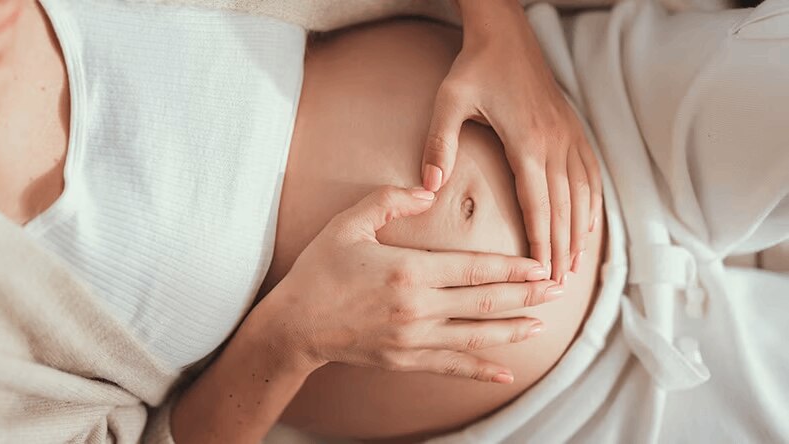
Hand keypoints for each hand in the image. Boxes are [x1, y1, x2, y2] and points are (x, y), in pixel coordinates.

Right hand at [256, 186, 561, 383]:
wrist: (294, 325)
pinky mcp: (405, 360)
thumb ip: (388, 202)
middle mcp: (418, 308)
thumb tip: (427, 188)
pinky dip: (480, 370)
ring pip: (475, 336)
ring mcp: (413, 339)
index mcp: (409, 272)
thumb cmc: (319, 271)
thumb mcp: (348, 224)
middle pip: (484, 301)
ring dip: (512, 329)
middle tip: (557, 289)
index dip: (511, 267)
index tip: (540, 265)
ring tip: (542, 323)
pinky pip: (451, 367)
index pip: (473, 267)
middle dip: (525, 296)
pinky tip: (505, 373)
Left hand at [420, 0, 601, 282]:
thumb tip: (428, 186)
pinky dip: (592, 204)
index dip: (542, 244)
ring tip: (574, 267)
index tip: (542, 275)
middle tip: (558, 287)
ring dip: (580, 233)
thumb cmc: (475, 67)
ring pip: (583, 195)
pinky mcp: (573, 129)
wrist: (506, 32)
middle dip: (562, 250)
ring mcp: (569, 136)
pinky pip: (591, 174)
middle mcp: (556, 143)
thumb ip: (439, 145)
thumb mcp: (449, 101)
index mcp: (527, 142)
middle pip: (564, 208)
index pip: (538, 206)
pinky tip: (588, 224)